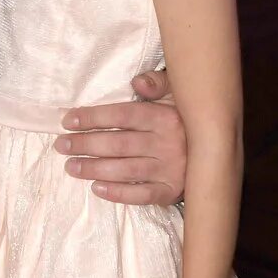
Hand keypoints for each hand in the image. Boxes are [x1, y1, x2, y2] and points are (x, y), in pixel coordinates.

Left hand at [55, 69, 186, 204]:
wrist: (217, 150)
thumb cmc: (184, 118)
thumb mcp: (176, 93)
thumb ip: (158, 83)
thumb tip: (138, 82)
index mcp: (166, 117)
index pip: (122, 116)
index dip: (93, 118)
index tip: (67, 120)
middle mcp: (168, 143)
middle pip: (119, 144)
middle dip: (85, 145)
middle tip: (61, 145)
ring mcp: (171, 169)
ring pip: (126, 170)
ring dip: (94, 169)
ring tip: (70, 167)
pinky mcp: (171, 191)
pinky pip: (142, 195)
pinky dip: (118, 193)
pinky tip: (97, 189)